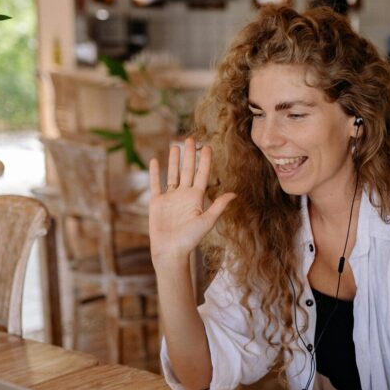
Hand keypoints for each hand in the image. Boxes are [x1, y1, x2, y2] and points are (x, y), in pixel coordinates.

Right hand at [148, 138, 234, 265]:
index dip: (205, 161)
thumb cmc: (190, 239)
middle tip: (191, 138)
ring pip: (172, 174)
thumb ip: (218, 206)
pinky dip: (155, 173)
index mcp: (196, 198)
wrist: (170, 251)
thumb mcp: (207, 221)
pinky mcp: (157, 202)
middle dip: (190, 155)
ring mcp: (170, 198)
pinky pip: (155, 184)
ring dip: (174, 160)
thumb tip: (235, 194)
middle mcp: (184, 195)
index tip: (208, 146)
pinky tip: (156, 161)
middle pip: (187, 170)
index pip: (202, 174)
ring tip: (176, 145)